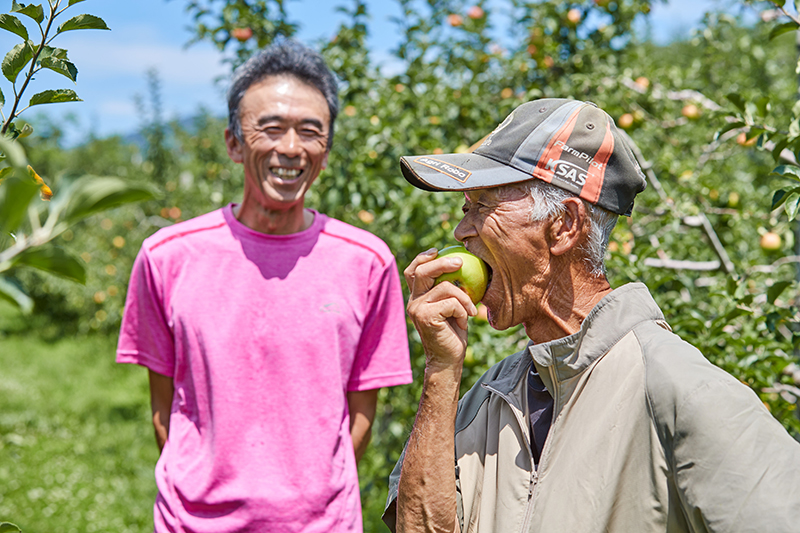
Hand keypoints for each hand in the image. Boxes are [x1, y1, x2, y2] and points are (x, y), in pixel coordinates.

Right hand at [404, 248, 477, 369]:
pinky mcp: (425, 316)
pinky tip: (464, 322)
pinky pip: (452, 303)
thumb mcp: (451, 307)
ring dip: (464, 298)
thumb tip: (461, 266)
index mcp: (417, 297)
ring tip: (470, 310)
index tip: (437, 251)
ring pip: (445, 287)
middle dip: (442, 263)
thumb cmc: (453, 333)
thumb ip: (449, 290)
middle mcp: (413, 301)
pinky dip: (463, 310)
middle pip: (423, 271)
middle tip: (460, 262)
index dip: (423, 258)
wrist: (448, 360)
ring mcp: (417, 309)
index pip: (413, 271)